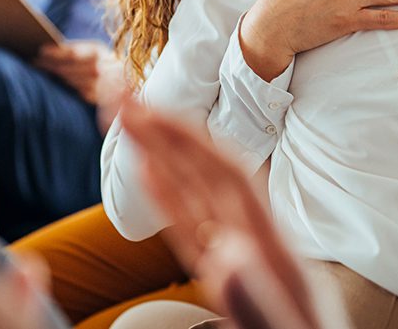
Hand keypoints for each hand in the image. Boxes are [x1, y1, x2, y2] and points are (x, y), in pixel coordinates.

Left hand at [33, 40, 121, 105]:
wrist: (126, 81)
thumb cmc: (104, 63)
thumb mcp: (95, 52)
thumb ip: (76, 51)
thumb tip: (47, 50)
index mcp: (100, 52)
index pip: (74, 52)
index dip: (56, 52)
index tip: (40, 50)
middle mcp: (102, 68)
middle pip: (69, 68)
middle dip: (50, 65)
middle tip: (33, 62)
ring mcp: (101, 85)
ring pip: (71, 81)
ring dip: (55, 77)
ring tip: (40, 72)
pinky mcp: (98, 99)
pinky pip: (77, 92)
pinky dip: (65, 88)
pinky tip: (54, 85)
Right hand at [118, 100, 344, 327]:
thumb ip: (262, 303)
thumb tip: (227, 253)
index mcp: (278, 255)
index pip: (229, 182)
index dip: (188, 143)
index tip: (148, 113)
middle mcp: (257, 247)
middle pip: (207, 176)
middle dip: (164, 132)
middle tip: (119, 95)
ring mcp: (239, 261)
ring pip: (193, 196)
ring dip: (158, 154)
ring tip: (123, 117)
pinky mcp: (224, 280)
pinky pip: (191, 233)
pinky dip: (166, 200)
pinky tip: (147, 172)